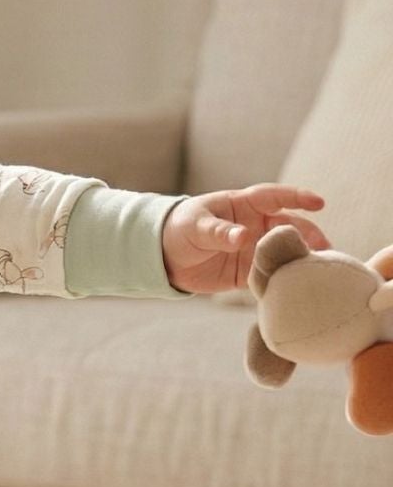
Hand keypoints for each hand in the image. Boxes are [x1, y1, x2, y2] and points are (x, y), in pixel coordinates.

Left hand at [162, 184, 330, 294]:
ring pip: (283, 252)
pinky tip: (296, 288)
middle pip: (288, 227)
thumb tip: (242, 237)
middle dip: (307, 234)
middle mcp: (255, 226)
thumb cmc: (179, 229)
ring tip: (317, 268)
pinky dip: (282, 281)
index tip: (319, 203)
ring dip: (300, 258)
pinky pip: (269, 276)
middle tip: (323, 246)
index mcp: (244, 205)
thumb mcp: (196, 226)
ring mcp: (254, 250)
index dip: (297, 198)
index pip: (275, 197)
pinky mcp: (248, 273)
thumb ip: (218, 231)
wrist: (164, 257)